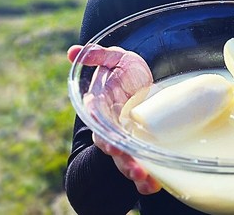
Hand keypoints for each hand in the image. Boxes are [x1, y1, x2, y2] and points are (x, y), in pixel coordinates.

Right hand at [68, 44, 160, 194]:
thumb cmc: (123, 69)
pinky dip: (150, 175)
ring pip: (127, 160)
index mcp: (101, 110)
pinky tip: (159, 182)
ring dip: (137, 173)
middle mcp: (111, 128)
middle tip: (137, 171)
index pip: (99, 126)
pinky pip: (143, 161)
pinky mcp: (141, 142)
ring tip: (149, 183)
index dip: (105, 136)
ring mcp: (126, 137)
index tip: (112, 145)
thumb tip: (74, 51)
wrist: (138, 79)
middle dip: (124, 161)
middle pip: (114, 150)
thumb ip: (98, 56)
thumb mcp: (114, 58)